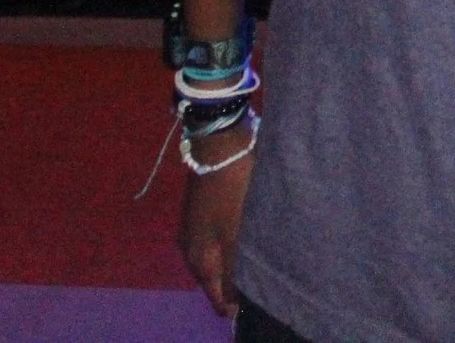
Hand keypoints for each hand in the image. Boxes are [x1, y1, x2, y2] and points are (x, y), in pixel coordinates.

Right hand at [178, 128, 256, 317]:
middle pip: (214, 278)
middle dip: (234, 287)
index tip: (253, 309)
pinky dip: (234, 247)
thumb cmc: (232, 191)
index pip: (214, 294)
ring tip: (261, 267)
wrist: (221, 145)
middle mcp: (192, 246)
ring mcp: (197, 227)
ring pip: (218, 258)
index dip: (231, 306)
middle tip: (262, 290)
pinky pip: (220, 240)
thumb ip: (235, 271)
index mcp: (198, 257)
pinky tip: (251, 242)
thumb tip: (232, 304)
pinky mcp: (206, 210)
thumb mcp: (236, 235)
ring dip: (235, 265)